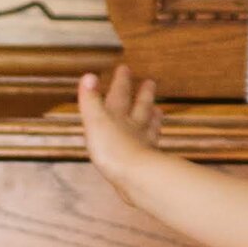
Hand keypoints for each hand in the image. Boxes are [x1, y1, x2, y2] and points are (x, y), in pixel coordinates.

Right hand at [77, 62, 164, 199]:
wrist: (135, 177)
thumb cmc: (112, 149)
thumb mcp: (95, 121)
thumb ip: (91, 100)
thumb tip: (89, 75)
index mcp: (117, 117)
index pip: (119, 95)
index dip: (121, 82)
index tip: (125, 68)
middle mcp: (133, 128)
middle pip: (140, 108)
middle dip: (143, 95)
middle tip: (150, 82)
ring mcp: (142, 146)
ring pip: (149, 127)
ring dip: (152, 118)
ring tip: (159, 111)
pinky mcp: (147, 165)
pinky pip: (152, 148)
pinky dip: (153, 142)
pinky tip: (155, 144)